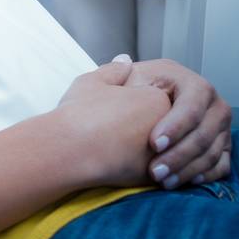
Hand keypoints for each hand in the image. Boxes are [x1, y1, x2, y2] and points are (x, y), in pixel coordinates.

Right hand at [52, 61, 172, 187]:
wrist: (71, 149)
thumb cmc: (79, 114)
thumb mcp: (91, 82)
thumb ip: (113, 71)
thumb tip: (125, 61)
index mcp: (156, 97)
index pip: (154, 102)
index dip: (130, 107)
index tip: (110, 113)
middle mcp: (167, 124)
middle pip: (161, 127)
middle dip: (142, 130)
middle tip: (112, 131)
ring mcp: (164, 153)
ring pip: (159, 152)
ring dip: (143, 152)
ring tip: (113, 150)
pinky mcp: (157, 178)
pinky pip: (154, 171)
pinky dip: (142, 171)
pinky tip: (119, 167)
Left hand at [116, 56, 232, 188]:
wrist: (134, 113)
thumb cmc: (123, 97)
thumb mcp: (116, 81)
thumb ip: (114, 73)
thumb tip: (124, 62)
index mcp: (185, 79)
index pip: (191, 103)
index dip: (176, 125)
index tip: (153, 144)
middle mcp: (209, 99)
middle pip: (204, 131)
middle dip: (180, 154)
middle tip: (156, 172)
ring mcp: (218, 123)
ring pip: (212, 150)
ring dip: (188, 169)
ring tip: (163, 182)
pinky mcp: (221, 144)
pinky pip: (222, 164)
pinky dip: (205, 175)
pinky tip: (184, 182)